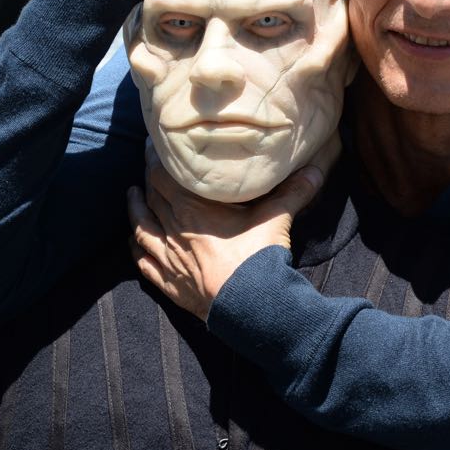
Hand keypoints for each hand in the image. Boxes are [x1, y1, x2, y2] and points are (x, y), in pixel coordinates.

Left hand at [129, 147, 323, 320]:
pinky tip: (134, 243)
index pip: (163, 176)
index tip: (153, 145)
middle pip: (152, 198)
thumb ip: (293, 191)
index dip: (155, 158)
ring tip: (132, 196)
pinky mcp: (170, 284)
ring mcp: (169, 258)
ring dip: (135, 210)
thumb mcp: (277, 217)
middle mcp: (174, 229)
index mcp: (194, 209)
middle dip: (147, 179)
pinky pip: (144, 263)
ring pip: (141, 227)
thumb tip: (317, 169)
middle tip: (145, 164)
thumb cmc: (259, 256)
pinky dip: (136, 250)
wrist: (250, 305)